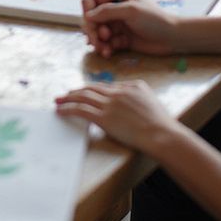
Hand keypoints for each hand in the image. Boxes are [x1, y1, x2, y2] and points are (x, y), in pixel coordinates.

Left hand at [55, 79, 180, 153]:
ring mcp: (110, 105)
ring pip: (83, 97)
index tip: (84, 92)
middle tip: (65, 93)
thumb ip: (138, 95)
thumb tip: (128, 97)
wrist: (162, 134)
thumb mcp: (151, 100)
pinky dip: (68, 109)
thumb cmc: (161, 123)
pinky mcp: (104, 118)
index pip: (106, 87)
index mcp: (130, 86)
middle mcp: (118, 93)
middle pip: (92, 89)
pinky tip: (60, 111)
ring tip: (58, 100)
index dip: (92, 90)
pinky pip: (81, 111)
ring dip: (68, 98)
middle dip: (76, 91)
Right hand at [80, 0, 180, 56]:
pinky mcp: (121, 38)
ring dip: (98, 42)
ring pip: (97, 33)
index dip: (87, 12)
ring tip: (104, 50)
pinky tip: (110, 53)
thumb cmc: (154, 19)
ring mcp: (117, 24)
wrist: (173, 38)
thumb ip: (108, 11)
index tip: (90, 24)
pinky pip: (106, 43)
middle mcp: (115, 8)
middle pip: (92, 18)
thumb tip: (88, 16)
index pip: (91, 0)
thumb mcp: (130, 10)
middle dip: (92, 31)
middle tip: (96, 42)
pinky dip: (106, 48)